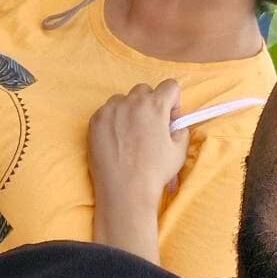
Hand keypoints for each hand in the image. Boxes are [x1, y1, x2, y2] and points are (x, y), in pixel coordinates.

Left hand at [88, 80, 188, 213]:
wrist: (124, 192)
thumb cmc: (154, 173)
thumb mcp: (179, 152)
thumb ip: (180, 131)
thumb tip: (175, 124)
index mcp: (155, 105)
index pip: (170, 85)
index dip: (173, 101)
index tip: (169, 118)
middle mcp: (132, 101)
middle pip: (144, 90)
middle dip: (150, 104)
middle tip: (149, 128)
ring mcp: (111, 109)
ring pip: (123, 99)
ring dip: (129, 110)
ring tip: (130, 135)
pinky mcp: (95, 120)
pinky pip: (107, 111)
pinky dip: (112, 120)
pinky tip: (116, 140)